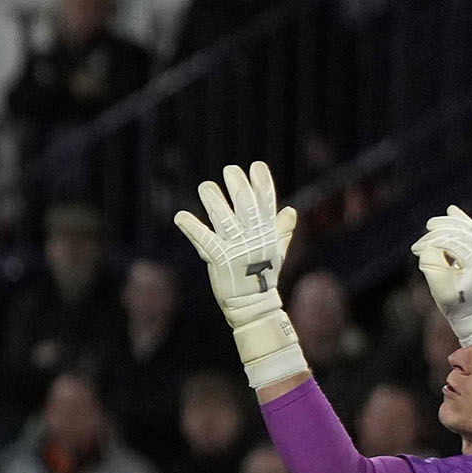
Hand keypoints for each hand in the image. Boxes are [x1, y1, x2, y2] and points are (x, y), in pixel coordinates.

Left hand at [173, 161, 305, 389]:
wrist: (254, 305)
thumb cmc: (263, 276)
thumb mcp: (276, 251)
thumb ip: (281, 229)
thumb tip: (291, 209)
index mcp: (268, 233)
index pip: (267, 203)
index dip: (262, 183)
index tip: (256, 166)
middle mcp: (254, 237)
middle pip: (246, 206)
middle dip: (238, 185)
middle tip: (229, 170)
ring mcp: (237, 248)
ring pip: (225, 219)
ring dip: (214, 201)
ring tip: (205, 186)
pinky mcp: (221, 260)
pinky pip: (205, 240)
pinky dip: (192, 227)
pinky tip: (180, 216)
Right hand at [412, 205, 471, 344]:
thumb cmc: (456, 307)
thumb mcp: (440, 291)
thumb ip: (433, 267)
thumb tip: (428, 248)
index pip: (453, 242)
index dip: (432, 242)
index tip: (416, 249)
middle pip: (461, 233)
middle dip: (439, 230)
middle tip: (423, 233)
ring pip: (469, 230)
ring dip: (449, 223)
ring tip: (432, 223)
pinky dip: (463, 222)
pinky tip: (452, 211)